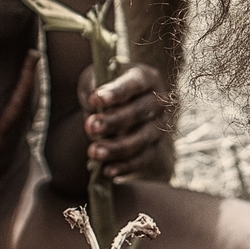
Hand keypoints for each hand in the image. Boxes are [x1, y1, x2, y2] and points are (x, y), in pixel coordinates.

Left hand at [80, 63, 170, 177]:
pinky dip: (125, 167)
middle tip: (90, 126)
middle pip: (139, 112)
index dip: (115, 92)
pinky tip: (106, 170)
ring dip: (117, 148)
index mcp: (146, 78)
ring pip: (141, 139)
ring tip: (93, 152)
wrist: (113, 106)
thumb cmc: (103, 88)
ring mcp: (159, 126)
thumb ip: (93, 87)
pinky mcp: (154, 147)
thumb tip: (94, 102)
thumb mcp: (95, 79)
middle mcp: (158, 102)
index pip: (133, 84)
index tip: (95, 99)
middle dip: (113, 121)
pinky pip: (142, 159)